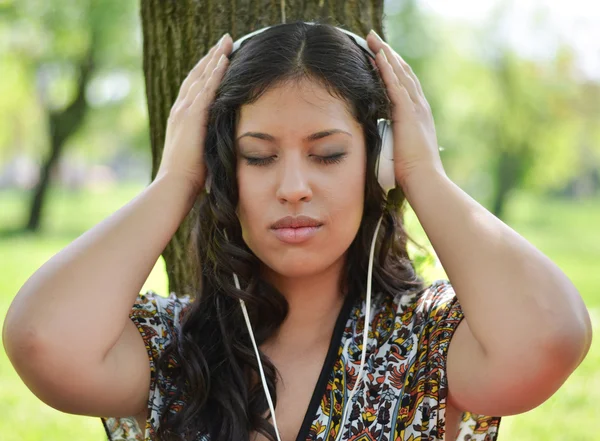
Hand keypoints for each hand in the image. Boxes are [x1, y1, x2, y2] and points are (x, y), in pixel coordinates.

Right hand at [156, 33, 232, 193]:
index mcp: (182, 118)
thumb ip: (207, 143)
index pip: (195, 88)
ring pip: (202, 77)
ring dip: (215, 58)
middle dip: (211, 57)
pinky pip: (206, 88)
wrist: (175, 184)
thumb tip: (220, 145)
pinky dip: (216, 72)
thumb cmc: (188, 178)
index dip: (206, 71)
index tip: (218, 58)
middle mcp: (181, 110)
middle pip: (197, 76)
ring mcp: (185, 111)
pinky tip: (225, 59)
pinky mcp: (192, 115)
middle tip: (224, 41)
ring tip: (227, 42)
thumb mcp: (199, 154)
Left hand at [366, 30, 446, 189]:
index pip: (405, 85)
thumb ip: (393, 142)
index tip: (382, 56)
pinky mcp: (408, 113)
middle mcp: (419, 107)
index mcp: (418, 116)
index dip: (394, 69)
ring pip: (399, 74)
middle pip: (403, 73)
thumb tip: (382, 145)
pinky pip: (395, 85)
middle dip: (388, 55)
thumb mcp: (401, 152)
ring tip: (373, 39)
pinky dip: (387, 68)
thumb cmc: (412, 173)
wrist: (425, 180)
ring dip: (385, 55)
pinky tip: (378, 55)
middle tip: (374, 40)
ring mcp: (415, 109)